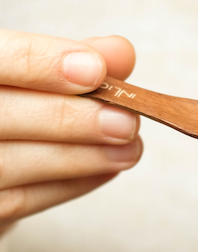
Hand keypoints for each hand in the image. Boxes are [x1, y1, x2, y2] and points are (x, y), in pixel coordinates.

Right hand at [0, 29, 142, 233]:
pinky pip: (24, 199)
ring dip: (83, 157)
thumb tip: (121, 52)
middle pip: (2, 115)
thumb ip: (69, 62)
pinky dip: (73, 183)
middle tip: (127, 122)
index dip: (42, 63)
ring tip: (130, 148)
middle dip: (70, 118)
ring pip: (15, 163)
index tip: (95, 70)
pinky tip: (109, 169)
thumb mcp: (32, 77)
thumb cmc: (14, 106)